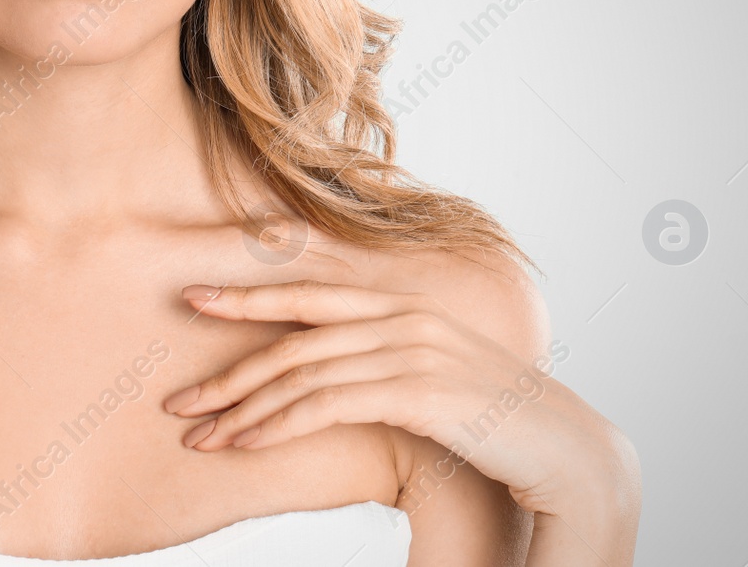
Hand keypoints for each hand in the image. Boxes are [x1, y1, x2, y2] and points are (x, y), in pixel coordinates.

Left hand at [162, 281, 638, 523]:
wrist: (571, 454)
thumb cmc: (498, 428)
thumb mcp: (433, 382)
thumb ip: (384, 369)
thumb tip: (334, 384)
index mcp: (404, 307)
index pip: (310, 294)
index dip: (248, 293)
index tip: (193, 297)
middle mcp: (404, 317)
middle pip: (293, 336)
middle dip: (229, 369)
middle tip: (176, 399)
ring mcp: (413, 349)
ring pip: (303, 373)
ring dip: (243, 408)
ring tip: (199, 436)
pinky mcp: (420, 390)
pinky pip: (329, 403)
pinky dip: (279, 423)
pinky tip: (245, 442)